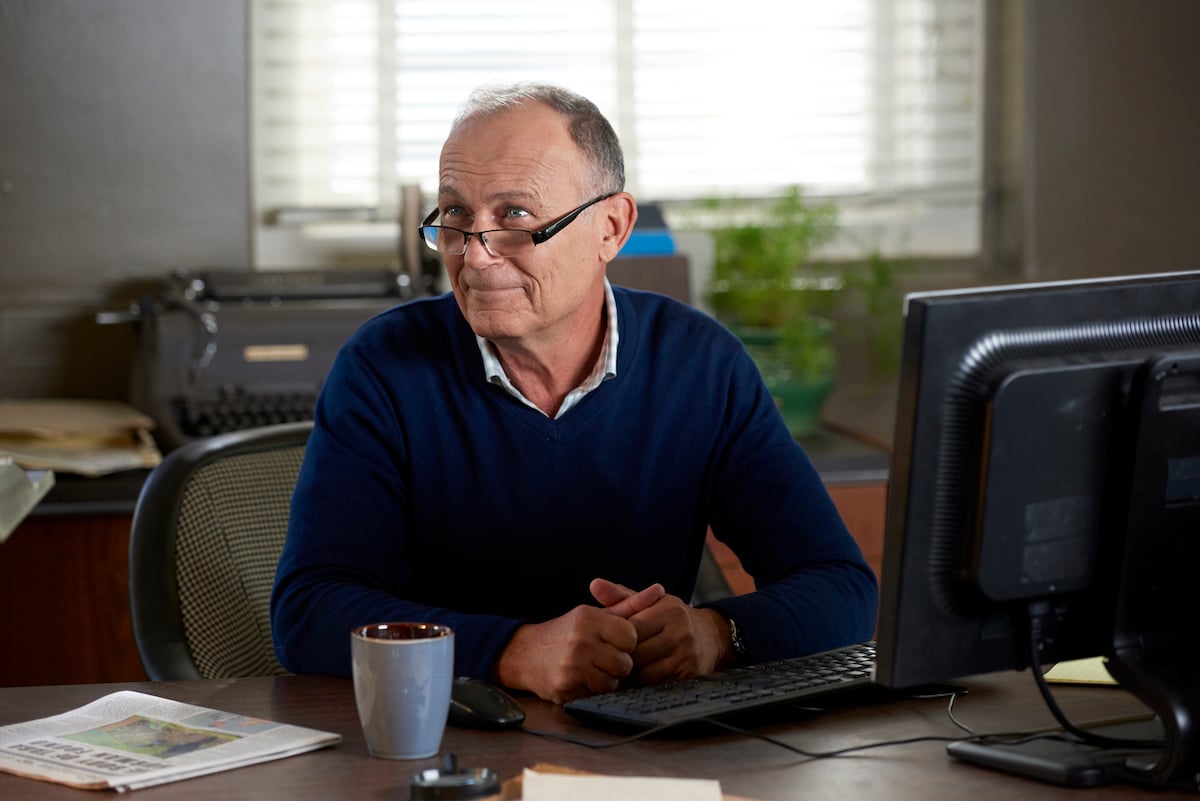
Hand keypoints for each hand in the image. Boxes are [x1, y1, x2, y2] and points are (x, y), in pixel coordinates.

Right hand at [493, 582, 664, 703]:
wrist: (525, 653)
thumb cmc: (566, 632)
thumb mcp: (594, 613)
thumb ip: (629, 605)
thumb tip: (660, 589)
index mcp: (589, 618)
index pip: (631, 637)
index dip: (626, 642)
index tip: (614, 641)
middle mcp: (580, 640)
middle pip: (625, 663)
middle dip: (618, 663)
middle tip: (602, 656)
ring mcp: (572, 665)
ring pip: (613, 682)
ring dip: (606, 679)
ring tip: (591, 667)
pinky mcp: (566, 687)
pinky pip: (596, 695)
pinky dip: (592, 690)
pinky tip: (581, 679)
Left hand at [590, 578, 729, 684]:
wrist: (712, 636)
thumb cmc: (674, 618)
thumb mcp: (653, 602)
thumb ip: (622, 595)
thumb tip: (593, 584)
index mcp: (669, 611)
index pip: (631, 629)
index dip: (617, 638)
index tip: (610, 641)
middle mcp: (681, 632)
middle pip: (637, 653)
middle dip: (623, 657)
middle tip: (613, 658)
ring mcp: (687, 655)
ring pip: (645, 672)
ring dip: (633, 673)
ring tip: (626, 667)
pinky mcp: (691, 674)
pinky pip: (657, 684)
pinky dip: (646, 682)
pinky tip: (642, 676)